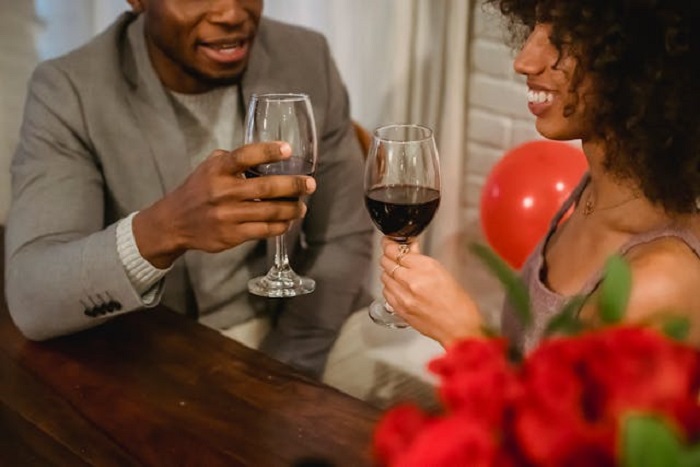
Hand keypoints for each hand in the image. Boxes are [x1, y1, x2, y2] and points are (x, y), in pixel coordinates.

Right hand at [133, 142, 315, 267]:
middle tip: (310, 184)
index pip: (244, 156)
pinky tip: (287, 222)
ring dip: (292, 209)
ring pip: (269, 211)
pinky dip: (280, 226)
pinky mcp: (231, 235)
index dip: (268, 151)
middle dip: (293, 185)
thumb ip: (233, 159)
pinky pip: (263, 230)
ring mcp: (227, 215)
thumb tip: (265, 154)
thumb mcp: (208, 167)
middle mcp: (222, 191)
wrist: (173, 222)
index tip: (287, 149)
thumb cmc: (198, 190)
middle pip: (266, 187)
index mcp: (217, 170)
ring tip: (302, 206)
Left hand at [379, 237, 483, 346]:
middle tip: (393, 256)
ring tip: (397, 273)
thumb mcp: (443, 274)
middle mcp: (412, 280)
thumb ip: (422, 261)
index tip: (391, 244)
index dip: (392, 246)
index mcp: (426, 268)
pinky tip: (397, 288)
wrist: (460, 329)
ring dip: (389, 273)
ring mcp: (404, 296)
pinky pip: (386, 292)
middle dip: (389, 258)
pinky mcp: (400, 310)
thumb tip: (410, 251)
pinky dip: (389, 287)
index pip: (397, 251)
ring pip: (384, 277)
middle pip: (387, 262)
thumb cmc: (459, 304)